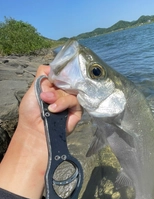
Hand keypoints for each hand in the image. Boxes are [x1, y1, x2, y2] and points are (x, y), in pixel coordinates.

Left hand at [0, 65, 81, 198]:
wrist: (35, 132)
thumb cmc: (30, 113)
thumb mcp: (32, 90)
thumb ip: (42, 76)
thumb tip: (52, 66)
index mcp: (53, 86)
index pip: (60, 73)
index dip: (57, 74)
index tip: (50, 79)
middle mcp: (63, 92)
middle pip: (66, 80)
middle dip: (54, 88)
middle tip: (44, 97)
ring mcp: (71, 101)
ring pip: (70, 90)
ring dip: (57, 97)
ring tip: (48, 105)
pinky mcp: (77, 111)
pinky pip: (75, 100)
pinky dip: (63, 103)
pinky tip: (54, 110)